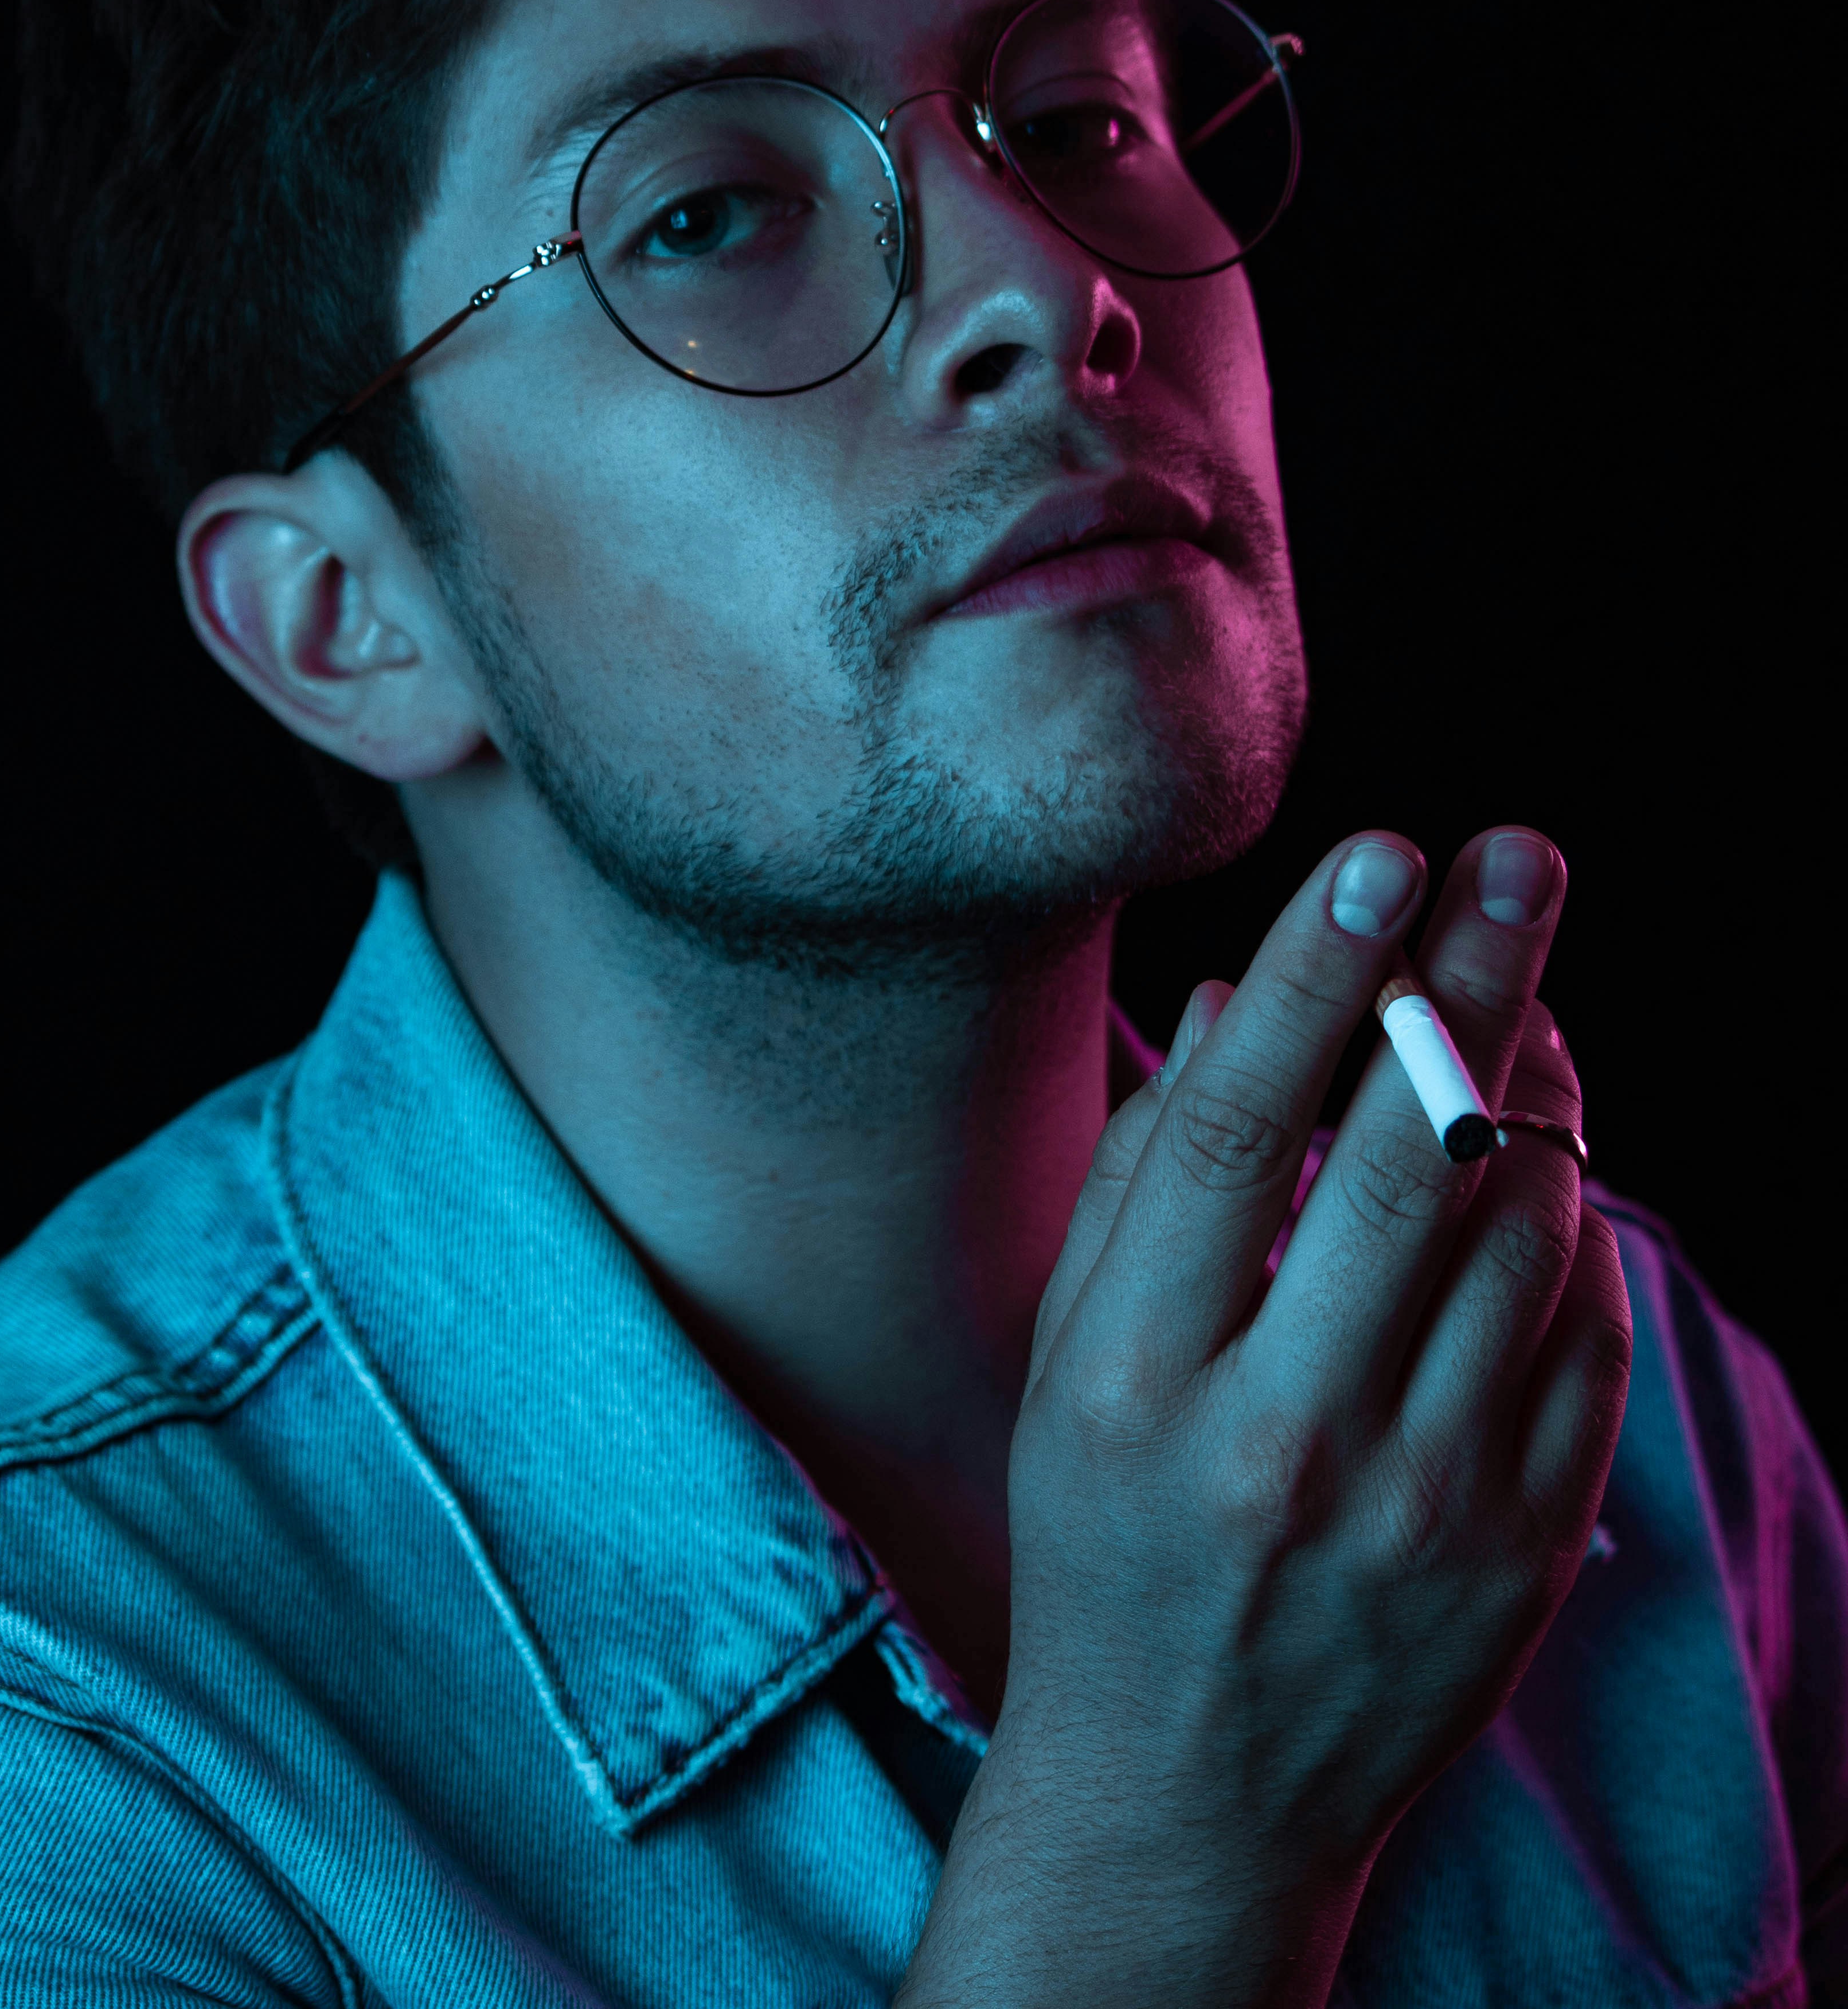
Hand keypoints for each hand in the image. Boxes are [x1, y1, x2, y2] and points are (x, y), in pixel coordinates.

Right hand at [896, 829, 1632, 2008]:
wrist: (1190, 1800)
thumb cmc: (1106, 1541)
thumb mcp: (1069, 1362)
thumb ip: (1140, 1179)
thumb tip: (1240, 998)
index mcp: (1136, 1382)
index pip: (1234, 1130)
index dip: (1314, 978)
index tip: (1377, 856)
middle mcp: (1282, 1444)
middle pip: (1406, 1159)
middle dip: (1473, 980)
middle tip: (1518, 856)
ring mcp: (1423, 1507)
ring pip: (1521, 1234)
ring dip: (1541, 1083)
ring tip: (1528, 982)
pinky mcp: (1523, 1553)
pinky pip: (1585, 1338)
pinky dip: (1575, 1219)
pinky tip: (1546, 1142)